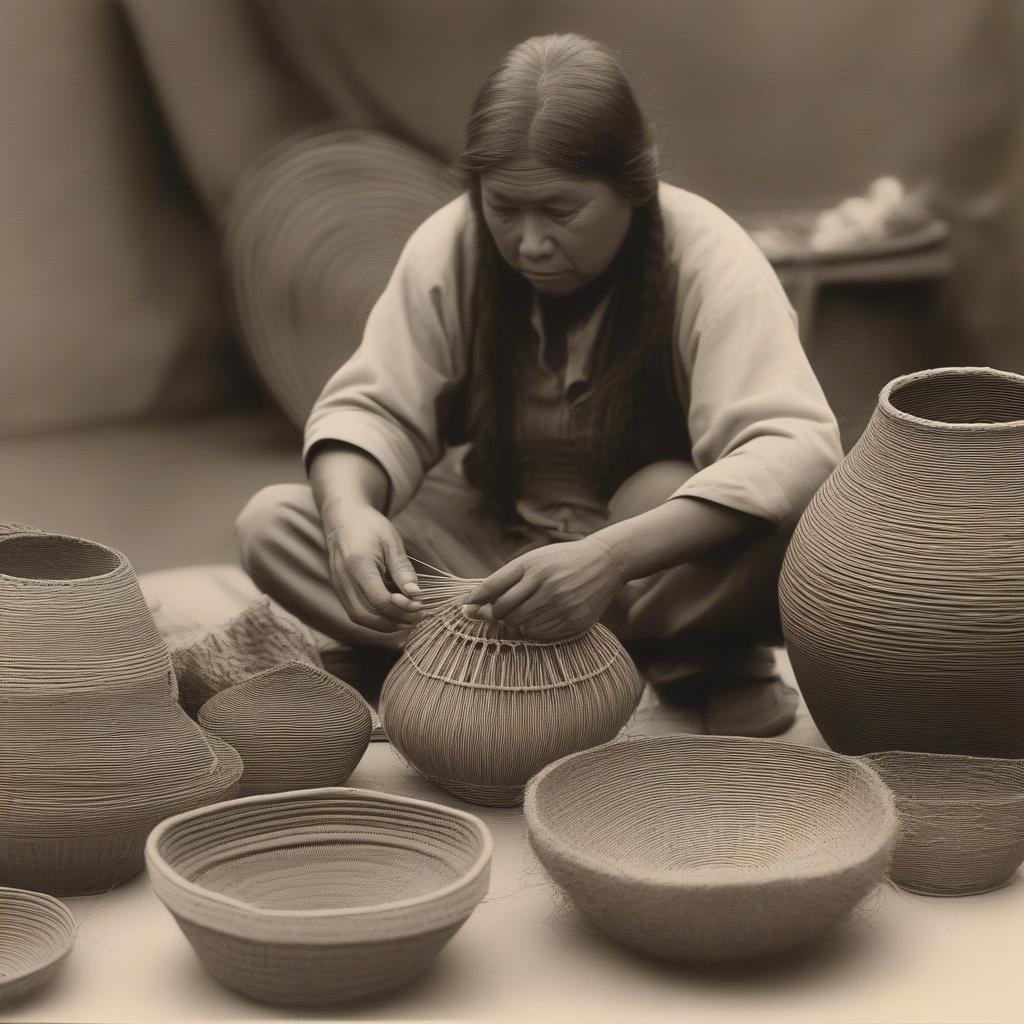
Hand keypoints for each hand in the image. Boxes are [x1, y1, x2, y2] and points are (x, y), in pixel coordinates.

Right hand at [321, 500, 422, 634]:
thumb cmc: (370, 527)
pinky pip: (356, 613)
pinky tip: (393, 615)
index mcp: (358, 565)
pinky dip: (375, 619)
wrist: (343, 519)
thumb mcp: (392, 542)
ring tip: (408, 619)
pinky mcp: (340, 590)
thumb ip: (402, 569)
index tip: (420, 604)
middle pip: (367, 615)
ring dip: (385, 625)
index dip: (402, 608)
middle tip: (417, 617)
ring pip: (360, 618)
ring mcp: (339, 587)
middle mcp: (344, 580)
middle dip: (395, 621)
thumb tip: (416, 594)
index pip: (380, 600)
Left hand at [462, 537, 626, 640]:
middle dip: (495, 614)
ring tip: (524, 612)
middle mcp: (546, 583)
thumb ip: (504, 579)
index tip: (465, 608)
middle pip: (504, 611)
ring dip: (515, 623)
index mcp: (532, 565)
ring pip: (520, 626)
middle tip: (498, 612)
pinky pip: (541, 635)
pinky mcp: (575, 621)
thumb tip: (472, 602)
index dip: (475, 600)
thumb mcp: (533, 560)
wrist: (604, 562)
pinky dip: (533, 631)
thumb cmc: (560, 561)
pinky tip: (539, 618)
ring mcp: (562, 603)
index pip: (492, 587)